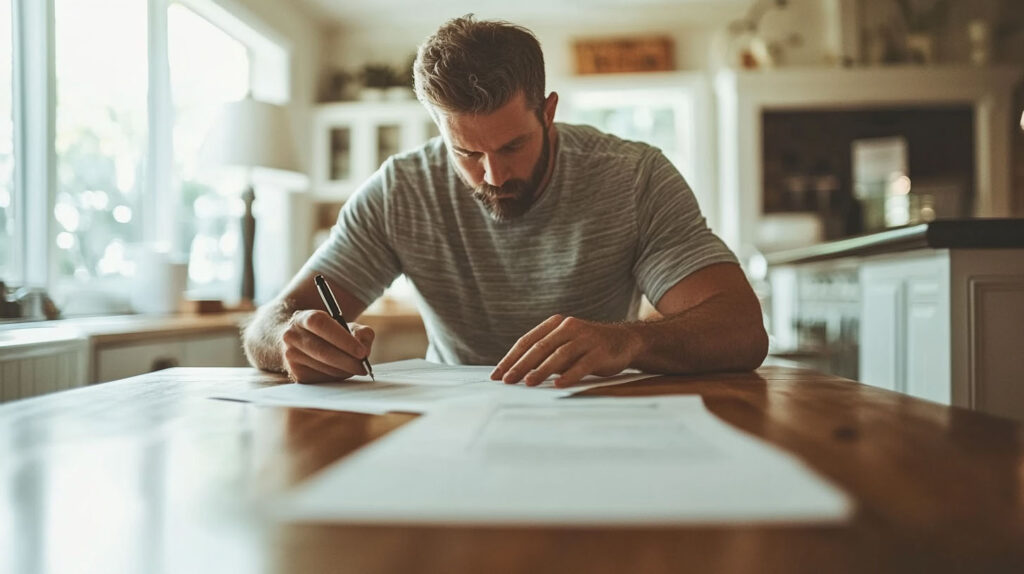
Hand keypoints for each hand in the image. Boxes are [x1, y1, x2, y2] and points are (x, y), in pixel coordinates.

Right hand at [279, 309, 374, 382]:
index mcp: (303, 318)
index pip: (321, 325)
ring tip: (356, 367)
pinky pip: (321, 378)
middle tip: (364, 367)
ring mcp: (291, 356)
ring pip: (323, 367)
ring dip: (344, 370)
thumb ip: (361, 333)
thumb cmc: (328, 333)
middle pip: (322, 350)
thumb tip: (365, 351)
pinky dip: (337, 377)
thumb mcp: (345, 326)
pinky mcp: (296, 373)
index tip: (361, 352)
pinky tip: (342, 371)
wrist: (300, 342)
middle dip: (347, 361)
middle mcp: (292, 336)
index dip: (343, 339)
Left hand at [491, 315, 643, 387]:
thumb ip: (544, 355)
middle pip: (540, 347)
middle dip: (521, 365)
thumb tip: (515, 372)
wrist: (625, 340)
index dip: (511, 358)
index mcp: (556, 324)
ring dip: (541, 370)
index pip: (527, 341)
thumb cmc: (587, 347)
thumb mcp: (564, 346)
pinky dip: (569, 374)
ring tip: (528, 383)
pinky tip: (558, 384)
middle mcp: (569, 328)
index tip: (497, 375)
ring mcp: (586, 338)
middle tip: (507, 380)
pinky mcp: (600, 351)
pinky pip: (582, 364)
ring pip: (559, 354)